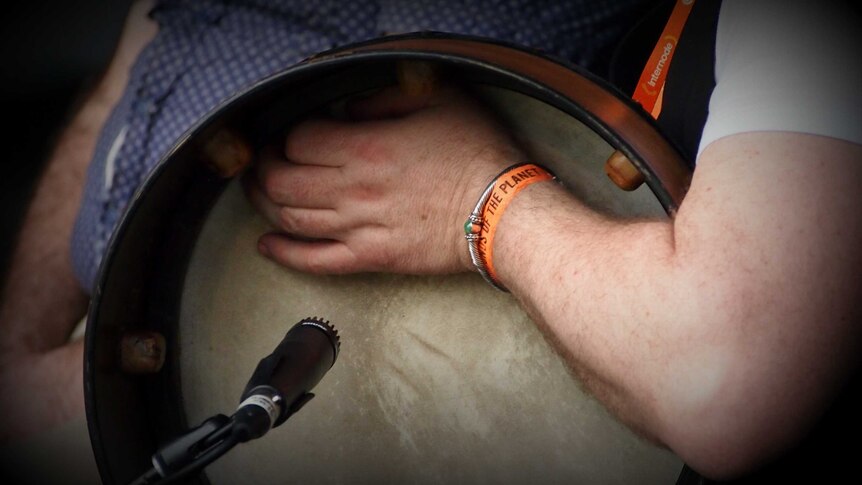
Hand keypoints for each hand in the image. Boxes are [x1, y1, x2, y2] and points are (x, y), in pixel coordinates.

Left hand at [245, 85, 522, 274]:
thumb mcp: (437, 99)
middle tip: (264, 161)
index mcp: (365, 148)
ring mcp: (358, 228)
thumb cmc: (476, 154)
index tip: (294, 135)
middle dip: (263, 168)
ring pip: (290, 219)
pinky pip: (315, 261)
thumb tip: (349, 108)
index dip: (288, 136)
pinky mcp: (371, 258)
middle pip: (282, 181)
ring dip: (264, 205)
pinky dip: (284, 254)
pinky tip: (266, 245)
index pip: (298, 141)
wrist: (503, 213)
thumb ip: (384, 97)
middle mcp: (352, 190)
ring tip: (258, 193)